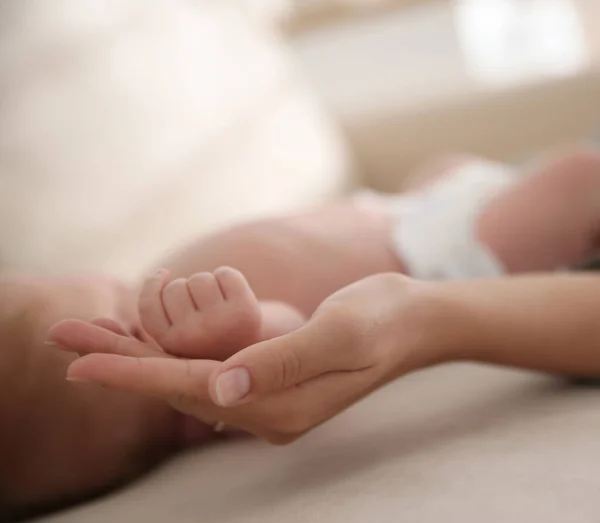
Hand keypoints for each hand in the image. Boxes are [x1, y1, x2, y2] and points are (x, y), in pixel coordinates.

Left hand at [50, 274, 443, 442]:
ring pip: (189, 378)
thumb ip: (283, 362)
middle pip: (180, 388)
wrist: (411, 320)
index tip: (78, 363)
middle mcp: (267, 411)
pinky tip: (148, 337)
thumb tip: (223, 386)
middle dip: (122, 366)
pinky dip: (173, 353)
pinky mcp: (269, 376)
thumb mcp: (339, 334)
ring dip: (141, 358)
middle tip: (65, 339)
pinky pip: (209, 366)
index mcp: (281, 407)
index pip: (194, 390)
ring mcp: (267, 396)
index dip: (135, 375)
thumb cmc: (380, 320)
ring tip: (91, 336)